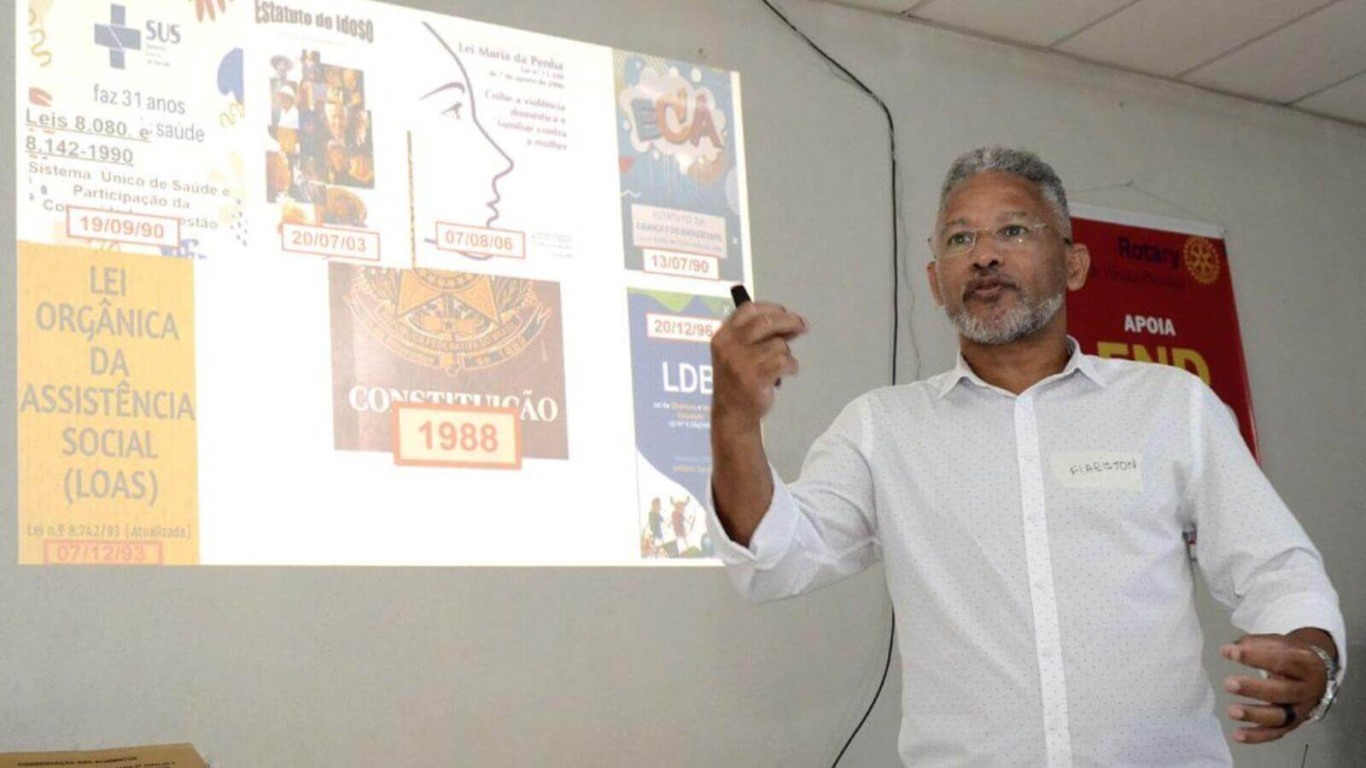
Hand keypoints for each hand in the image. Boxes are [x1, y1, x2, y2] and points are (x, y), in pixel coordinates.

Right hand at [709, 301, 806, 430]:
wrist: (732, 414)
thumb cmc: (737, 381)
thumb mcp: (736, 353)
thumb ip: (756, 336)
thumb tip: (789, 322)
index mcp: (723, 337)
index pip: (746, 310)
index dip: (768, 307)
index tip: (783, 311)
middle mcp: (729, 346)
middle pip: (765, 321)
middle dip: (788, 320)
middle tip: (802, 325)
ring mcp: (742, 362)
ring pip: (778, 344)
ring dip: (787, 353)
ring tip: (782, 365)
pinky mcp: (756, 378)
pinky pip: (784, 361)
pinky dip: (791, 365)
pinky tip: (788, 372)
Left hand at [1219, 633, 1328, 743]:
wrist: (1317, 673)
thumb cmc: (1292, 656)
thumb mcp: (1281, 643)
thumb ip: (1257, 644)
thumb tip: (1230, 649)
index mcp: (1305, 664)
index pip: (1282, 661)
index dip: (1256, 657)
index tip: (1231, 652)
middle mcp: (1306, 689)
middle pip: (1282, 691)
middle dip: (1254, 689)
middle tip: (1228, 683)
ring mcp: (1301, 709)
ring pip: (1280, 716)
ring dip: (1255, 715)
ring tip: (1231, 711)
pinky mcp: (1293, 724)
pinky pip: (1276, 733)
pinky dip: (1256, 736)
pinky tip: (1237, 734)